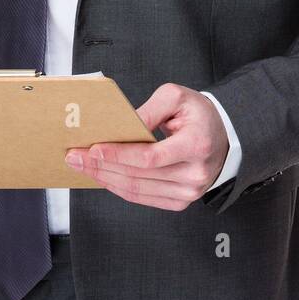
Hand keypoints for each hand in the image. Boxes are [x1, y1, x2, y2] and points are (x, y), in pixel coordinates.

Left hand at [63, 82, 228, 209]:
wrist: (223, 137)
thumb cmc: (198, 115)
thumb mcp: (176, 97)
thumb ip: (148, 110)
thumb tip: (121, 126)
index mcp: (196, 146)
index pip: (150, 157)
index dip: (118, 155)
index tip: (93, 149)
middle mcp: (194, 174)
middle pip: (138, 176)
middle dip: (101, 166)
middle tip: (75, 156)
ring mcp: (188, 193)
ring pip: (137, 190)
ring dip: (105, 179)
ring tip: (82, 166)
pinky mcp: (180, 202)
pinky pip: (143, 198)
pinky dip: (118, 188)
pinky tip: (102, 176)